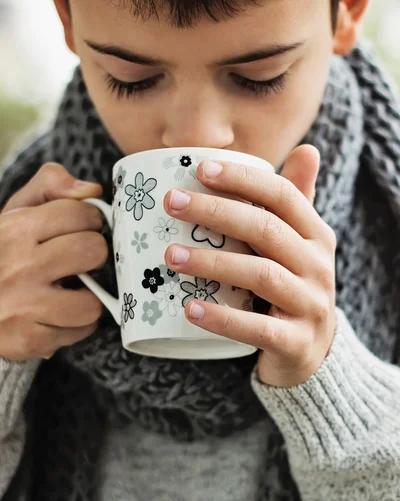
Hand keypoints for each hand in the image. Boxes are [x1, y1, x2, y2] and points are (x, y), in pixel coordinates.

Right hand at [0, 163, 106, 361]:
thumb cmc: (1, 253)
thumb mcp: (15, 212)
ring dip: (87, 298)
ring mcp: (24, 306)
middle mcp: (20, 266)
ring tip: (71, 292)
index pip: (82, 213)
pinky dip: (75, 326)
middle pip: (93, 252)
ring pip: (91, 303)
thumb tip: (92, 191)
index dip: (89, 220)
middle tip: (79, 261)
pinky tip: (59, 315)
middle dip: (93, 256)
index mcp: (17, 228)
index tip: (80, 229)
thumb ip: (51, 186)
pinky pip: (80, 332)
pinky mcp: (29, 339)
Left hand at [164, 145, 336, 386]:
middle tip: (171, 204)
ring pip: (261, 275)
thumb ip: (295, 203)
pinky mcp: (295, 342)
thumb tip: (307, 149)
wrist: (313, 351)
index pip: (283, 196)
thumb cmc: (293, 286)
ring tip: (170, 256)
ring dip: (212, 262)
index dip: (243, 179)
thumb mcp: (299, 244)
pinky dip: (222, 318)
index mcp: (316, 235)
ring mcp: (309, 305)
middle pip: (266, 230)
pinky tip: (189, 308)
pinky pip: (257, 329)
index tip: (200, 169)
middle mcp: (318, 266)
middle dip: (216, 212)